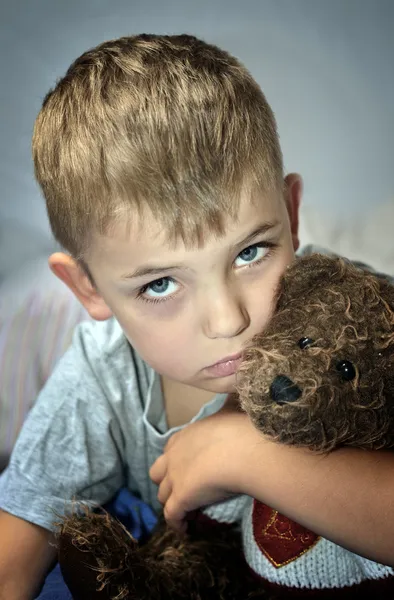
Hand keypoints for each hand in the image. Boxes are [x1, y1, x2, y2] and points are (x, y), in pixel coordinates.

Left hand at [149, 400, 261, 530]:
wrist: (241, 451)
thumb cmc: (240, 429)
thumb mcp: (232, 410)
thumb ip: (230, 404)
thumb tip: (237, 389)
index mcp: (186, 435)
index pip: (171, 448)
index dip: (177, 459)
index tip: (190, 467)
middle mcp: (174, 455)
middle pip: (158, 472)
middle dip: (166, 481)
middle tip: (184, 489)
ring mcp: (174, 477)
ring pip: (163, 495)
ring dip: (172, 503)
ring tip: (187, 512)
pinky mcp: (180, 498)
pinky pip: (171, 516)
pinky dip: (176, 524)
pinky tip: (185, 531)